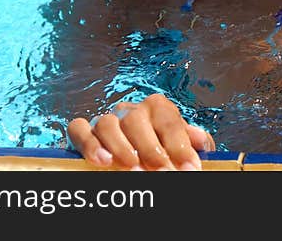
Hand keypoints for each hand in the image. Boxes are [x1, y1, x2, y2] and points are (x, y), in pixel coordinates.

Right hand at [67, 93, 215, 170]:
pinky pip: (80, 129)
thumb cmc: (159, 145)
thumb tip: (202, 142)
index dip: (180, 145)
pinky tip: (102, 161)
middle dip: (151, 149)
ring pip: (107, 124)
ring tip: (133, 170)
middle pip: (136, 120)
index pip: (169, 120)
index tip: (190, 168)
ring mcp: (106, 120)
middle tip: (163, 173)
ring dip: (120, 148)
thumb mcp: (178, 142)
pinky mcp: (84, 132)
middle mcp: (130, 110)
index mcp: (157, 107)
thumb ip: (191, 140)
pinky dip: (89, 144)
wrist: (134, 149)